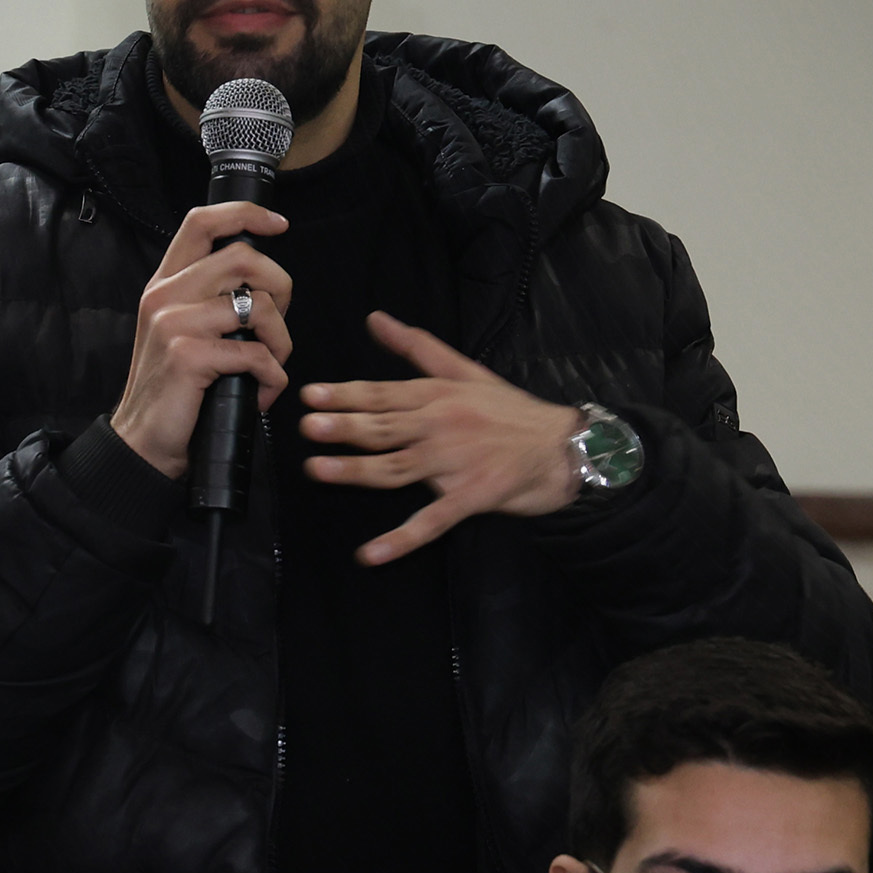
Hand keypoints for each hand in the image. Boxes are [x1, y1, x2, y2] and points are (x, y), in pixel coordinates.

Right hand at [111, 202, 295, 478]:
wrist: (142, 442)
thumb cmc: (174, 391)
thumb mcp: (182, 332)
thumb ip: (210, 300)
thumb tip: (262, 285)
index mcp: (165, 283)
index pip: (201, 222)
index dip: (245, 215)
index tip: (278, 226)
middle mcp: (165, 295)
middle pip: (244, 258)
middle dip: (280, 289)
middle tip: (276, 325)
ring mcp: (174, 323)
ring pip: (258, 306)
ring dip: (282, 342)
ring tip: (271, 367)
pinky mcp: (187, 355)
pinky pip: (257, 354)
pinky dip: (273, 378)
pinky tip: (260, 393)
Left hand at [298, 311, 580, 563]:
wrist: (564, 446)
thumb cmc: (512, 410)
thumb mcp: (466, 371)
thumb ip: (417, 347)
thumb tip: (376, 319)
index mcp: (438, 395)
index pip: (384, 394)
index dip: (346, 394)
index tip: (310, 395)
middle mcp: (441, 425)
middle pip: (386, 427)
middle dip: (345, 427)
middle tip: (308, 426)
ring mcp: (455, 463)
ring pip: (398, 468)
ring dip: (357, 471)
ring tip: (318, 470)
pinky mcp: (471, 496)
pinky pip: (431, 521)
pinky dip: (401, 539)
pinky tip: (371, 553)